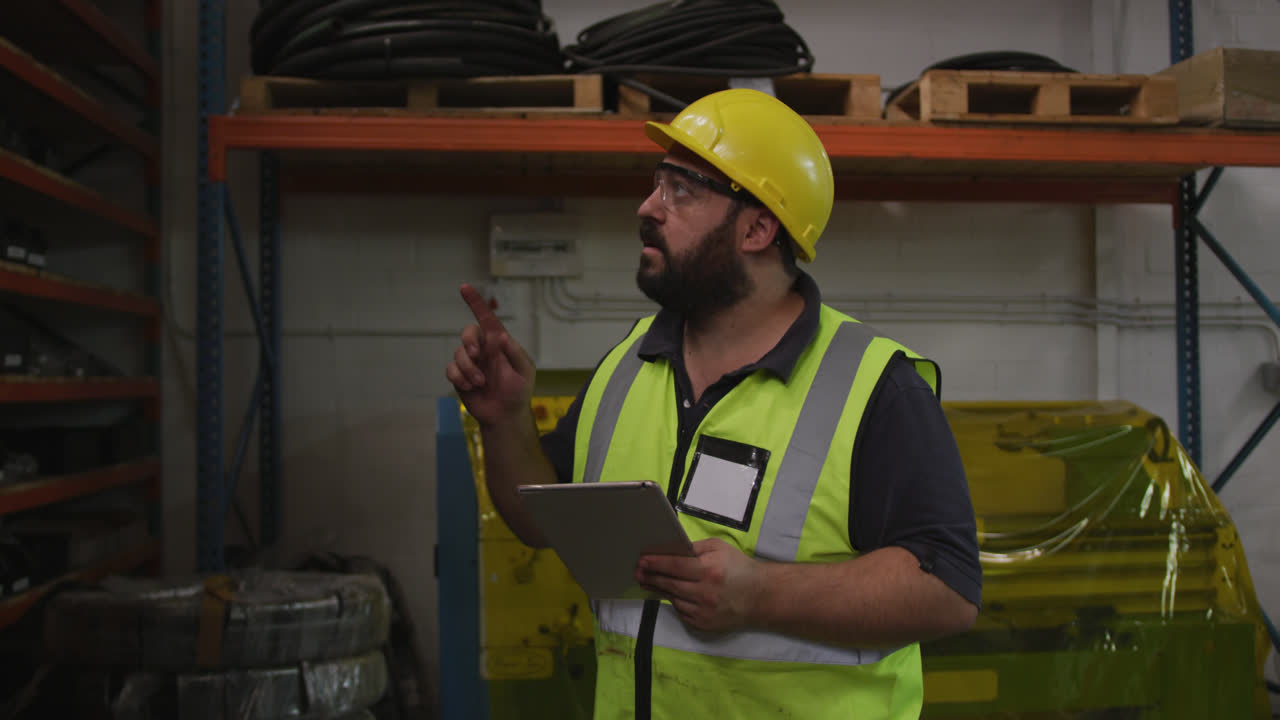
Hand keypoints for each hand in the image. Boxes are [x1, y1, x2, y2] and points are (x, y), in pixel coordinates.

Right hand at [445, 284, 535, 424]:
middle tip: (476, 354)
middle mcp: (483, 349)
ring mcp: (470, 362)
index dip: (475, 302)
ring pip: (458, 353)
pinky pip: (451, 369)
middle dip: (469, 341)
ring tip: (480, 382)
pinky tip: (470, 387)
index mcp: (499, 343)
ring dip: (468, 369)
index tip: (464, 287)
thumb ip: (515, 353)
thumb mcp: (524, 372)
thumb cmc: (518, 391)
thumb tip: (502, 336)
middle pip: (468, 332)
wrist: (504, 414)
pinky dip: (459, 378)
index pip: (487, 318)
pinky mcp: (460, 376)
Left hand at [635, 538, 760, 632]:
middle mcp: (705, 592)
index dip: (656, 563)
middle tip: (638, 572)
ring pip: (673, 599)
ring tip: (649, 581)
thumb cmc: (739, 568)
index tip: (642, 561)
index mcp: (709, 570)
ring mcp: (704, 611)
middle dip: (651, 577)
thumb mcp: (720, 548)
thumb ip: (695, 548)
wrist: (760, 597)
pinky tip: (673, 594)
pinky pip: (682, 612)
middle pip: (670, 584)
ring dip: (660, 590)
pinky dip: (677, 602)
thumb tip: (673, 550)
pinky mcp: (704, 624)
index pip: (675, 566)